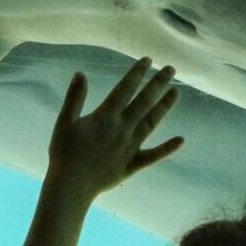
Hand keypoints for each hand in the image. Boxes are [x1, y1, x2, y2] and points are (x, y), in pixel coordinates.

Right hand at [45, 58, 182, 200]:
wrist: (71, 185)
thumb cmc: (64, 153)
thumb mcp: (64, 122)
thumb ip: (75, 98)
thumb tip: (80, 74)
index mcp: (105, 117)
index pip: (125, 89)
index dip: (136, 73)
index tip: (147, 60)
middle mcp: (122, 128)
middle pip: (144, 102)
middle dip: (157, 84)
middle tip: (171, 69)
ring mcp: (130, 146)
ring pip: (152, 122)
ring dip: (165, 106)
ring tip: (177, 91)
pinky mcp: (132, 164)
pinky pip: (153, 155)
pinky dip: (167, 148)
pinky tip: (181, 140)